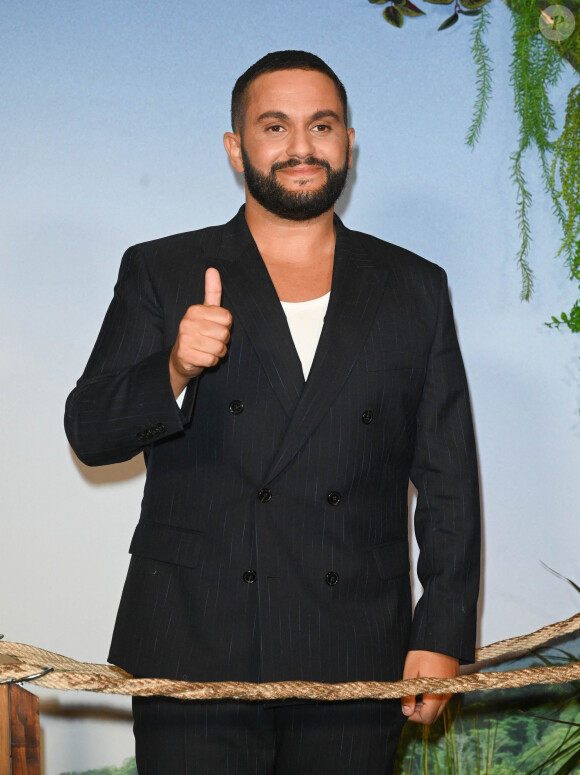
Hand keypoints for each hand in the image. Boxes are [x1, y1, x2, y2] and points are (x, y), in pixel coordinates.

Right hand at [169, 268, 231, 396]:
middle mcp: (188, 322)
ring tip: (207, 349)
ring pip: (219, 348)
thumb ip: (212, 292)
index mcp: (195, 310)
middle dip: (222, 341)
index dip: (225, 326)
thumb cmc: (198, 332)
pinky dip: (211, 362)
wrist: (181, 357)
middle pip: (225, 334)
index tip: (214, 327)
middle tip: (211, 340)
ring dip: (217, 352)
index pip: (228, 318)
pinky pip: (212, 360)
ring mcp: (185, 339)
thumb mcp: (206, 311)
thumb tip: (212, 269)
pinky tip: (202, 357)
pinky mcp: (185, 355)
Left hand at [401, 650, 458, 724]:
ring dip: (426, 705)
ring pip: (439, 707)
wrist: (439, 636)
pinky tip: (423, 686)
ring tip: (414, 691)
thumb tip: (406, 711)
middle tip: (408, 700)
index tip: (404, 707)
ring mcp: (450, 689)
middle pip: (434, 716)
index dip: (414, 717)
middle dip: (420, 712)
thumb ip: (408, 694)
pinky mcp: (451, 682)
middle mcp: (446, 694)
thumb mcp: (410, 672)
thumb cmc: (423, 651)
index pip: (427, 718)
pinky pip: (443, 697)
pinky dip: (433, 697)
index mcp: (436, 693)